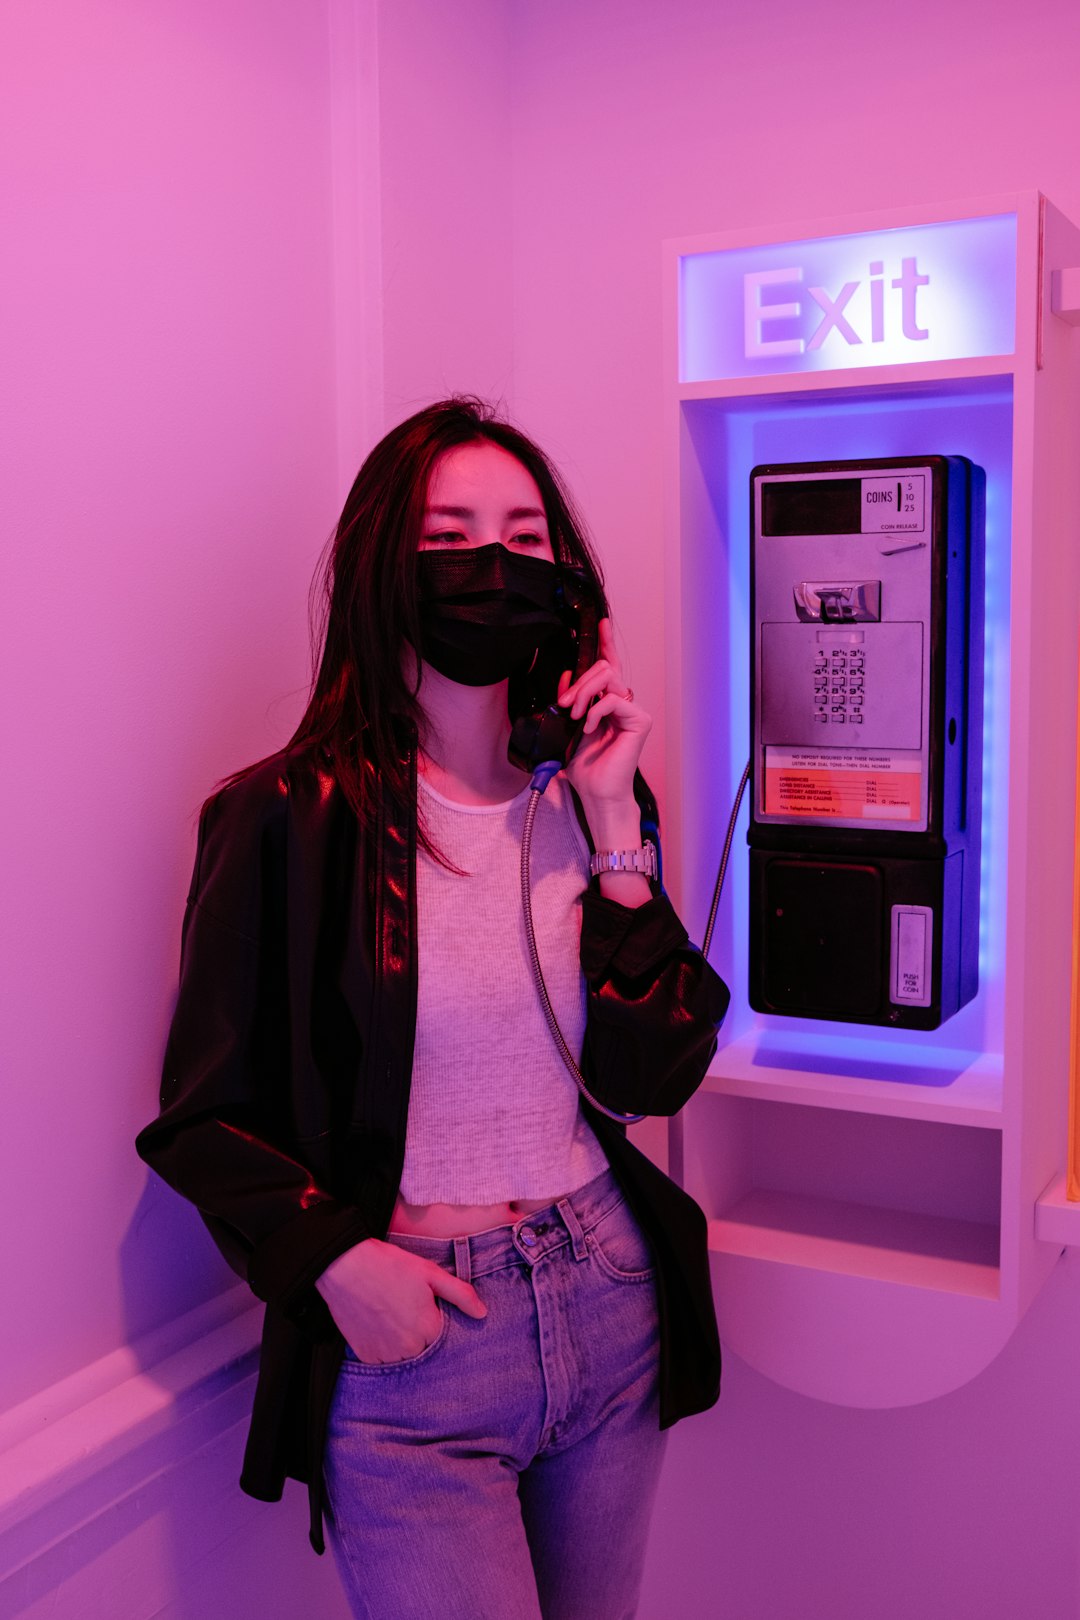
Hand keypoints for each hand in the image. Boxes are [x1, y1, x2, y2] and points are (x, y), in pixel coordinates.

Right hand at [316, 1238, 486, 1363]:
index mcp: (429, 1330)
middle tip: (404, 1306)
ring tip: (389, 1313)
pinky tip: (377, 1323)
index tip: (424, 1305)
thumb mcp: (430, 1273)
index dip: (433, 1319)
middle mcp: (409, 1349)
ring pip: (402, 1355)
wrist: (345, 1266)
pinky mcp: (365, 1356)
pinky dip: (381, 1345)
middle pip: (422, 1348)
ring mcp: (385, 1354)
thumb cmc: (390, 1266)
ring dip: (400, 1341)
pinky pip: (381, 1358)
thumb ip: (461, 1294)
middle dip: (418, 1331)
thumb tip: (482, 1313)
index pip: (442, 1336)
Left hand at [557, 618, 651, 809]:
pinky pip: (613, 700)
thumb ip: (569, 699)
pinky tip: (589, 727)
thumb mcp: (568, 726)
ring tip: (574, 714)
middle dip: (579, 681)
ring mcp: (632, 711)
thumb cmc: (585, 766)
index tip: (600, 624)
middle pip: (603, 667)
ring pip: (608, 677)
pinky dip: (595, 711)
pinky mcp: (639, 720)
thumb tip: (566, 674)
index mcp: (606, 702)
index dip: (604, 643)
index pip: (607, 666)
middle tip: (566, 704)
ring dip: (584, 692)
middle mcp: (622, 703)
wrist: (597, 792)